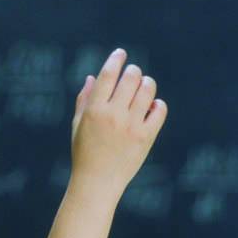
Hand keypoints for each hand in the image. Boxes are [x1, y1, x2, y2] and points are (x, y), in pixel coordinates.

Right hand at [69, 48, 166, 198]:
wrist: (97, 183)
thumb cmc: (84, 153)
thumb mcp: (78, 126)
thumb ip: (84, 100)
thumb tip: (93, 77)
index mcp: (94, 110)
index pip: (107, 75)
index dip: (115, 59)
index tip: (121, 53)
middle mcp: (113, 115)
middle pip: (131, 78)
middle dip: (133, 71)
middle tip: (133, 74)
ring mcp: (131, 126)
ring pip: (148, 90)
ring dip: (147, 83)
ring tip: (144, 87)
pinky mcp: (146, 137)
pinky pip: (159, 110)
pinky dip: (157, 104)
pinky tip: (151, 107)